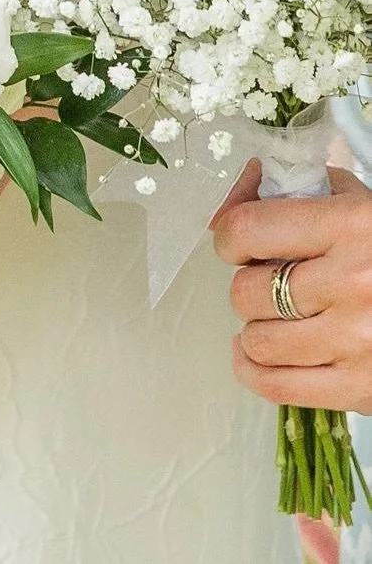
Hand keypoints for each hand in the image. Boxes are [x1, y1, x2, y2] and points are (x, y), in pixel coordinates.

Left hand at [212, 159, 371, 413]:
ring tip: (273, 317)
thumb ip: (286, 191)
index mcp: (352, 226)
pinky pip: (276, 386)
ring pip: (258, 340)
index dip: (229, 237)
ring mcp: (359, 341)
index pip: (249, 230)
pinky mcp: (363, 388)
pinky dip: (253, 370)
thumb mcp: (352, 200)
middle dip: (248, 285)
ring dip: (255, 327)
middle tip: (269, 282)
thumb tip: (220, 215)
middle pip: (248, 291)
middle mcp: (355, 284)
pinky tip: (256, 354)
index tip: (236, 243)